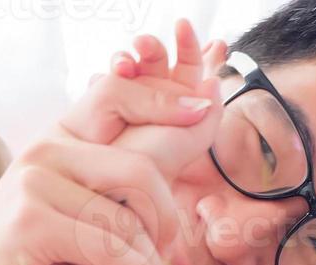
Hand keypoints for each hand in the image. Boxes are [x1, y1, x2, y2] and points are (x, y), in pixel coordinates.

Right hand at [0, 25, 222, 264]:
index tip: (200, 111)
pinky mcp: (31, 224)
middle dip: (167, 216)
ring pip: (126, 219)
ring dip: (151, 263)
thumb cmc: (27, 257)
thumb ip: (109, 187)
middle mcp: (45, 150)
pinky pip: (108, 250)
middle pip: (139, 168)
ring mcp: (35, 185)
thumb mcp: (72, 209)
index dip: (162, 99)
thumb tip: (170, 170)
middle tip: (170, 250)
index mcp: (57, 138)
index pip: (116, 94)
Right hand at [96, 22, 228, 178]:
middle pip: (156, 56)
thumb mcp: (194, 136)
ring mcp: (127, 96)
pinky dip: (108, 71)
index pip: (189, 65)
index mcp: (179, 101)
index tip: (193, 33)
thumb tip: (213, 80)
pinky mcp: (102, 100)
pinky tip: (110, 75)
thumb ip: (209, 110)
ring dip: (126, 56)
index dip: (193, 47)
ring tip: (123, 66)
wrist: (117, 180)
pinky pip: (105, 76)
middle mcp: (154, 96)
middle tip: (144, 45)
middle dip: (152, 46)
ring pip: (129, 61)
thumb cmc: (155, 161)